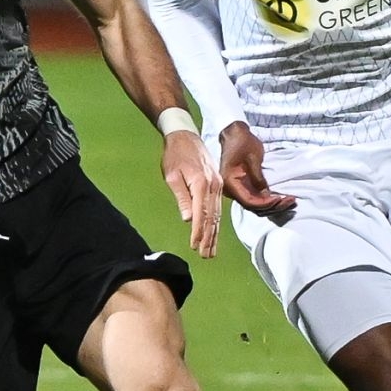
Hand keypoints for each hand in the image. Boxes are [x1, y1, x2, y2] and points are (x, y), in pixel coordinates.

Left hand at [161, 130, 222, 257]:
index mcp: (202, 183)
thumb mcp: (172, 175)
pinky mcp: (217, 184)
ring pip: (217, 214)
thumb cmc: (175, 155)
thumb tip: (187, 219)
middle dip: (209, 238)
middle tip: (205, 255)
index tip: (194, 246)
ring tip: (211, 250)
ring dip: (214, 233)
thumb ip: (181, 197)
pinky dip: (216, 222)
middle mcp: (214, 186)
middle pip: (212, 217)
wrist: (185, 135)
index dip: (198, 232)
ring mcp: (218, 185)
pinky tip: (214, 232)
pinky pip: (218, 207)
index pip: (201, 214)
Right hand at [219, 122, 296, 216]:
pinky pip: (257, 199)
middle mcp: (232, 190)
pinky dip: (270, 200)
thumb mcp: (253, 157)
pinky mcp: (245, 187)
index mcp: (230, 183)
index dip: (265, 204)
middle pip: (254, 207)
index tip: (280, 199)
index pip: (249, 201)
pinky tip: (283, 198)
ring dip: (274, 206)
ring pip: (257, 206)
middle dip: (273, 206)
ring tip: (291, 201)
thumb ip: (258, 177)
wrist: (234, 134)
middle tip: (291, 200)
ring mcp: (238, 190)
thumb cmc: (242, 143)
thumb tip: (266, 194)